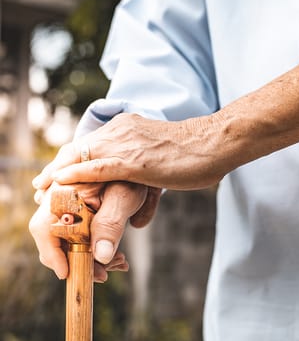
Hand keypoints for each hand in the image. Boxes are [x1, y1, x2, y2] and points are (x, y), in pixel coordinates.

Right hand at [29, 181, 159, 281]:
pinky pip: (76, 237)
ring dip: (88, 258)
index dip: (52, 254)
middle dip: (77, 261)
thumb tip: (101, 257)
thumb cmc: (128, 176)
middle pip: (53, 240)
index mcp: (62, 192)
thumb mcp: (123, 197)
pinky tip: (114, 257)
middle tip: (104, 275)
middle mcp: (57, 200)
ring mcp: (64, 208)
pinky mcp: (75, 214)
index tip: (67, 274)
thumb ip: (110, 224)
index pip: (44, 228)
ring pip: (66, 242)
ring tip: (118, 263)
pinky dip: (92, 250)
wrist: (134, 164)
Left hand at [32, 113, 231, 190]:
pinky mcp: (137, 160)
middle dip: (56, 169)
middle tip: (40, 188)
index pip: (90, 144)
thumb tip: (138, 213)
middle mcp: (123, 131)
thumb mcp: (163, 158)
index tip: (54, 178)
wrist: (216, 142)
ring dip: (59, 174)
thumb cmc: (195, 154)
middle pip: (79, 148)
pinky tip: (60, 182)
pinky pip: (101, 167)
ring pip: (83, 157)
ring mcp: (129, 144)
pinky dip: (78, 174)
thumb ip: (146, 178)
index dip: (69, 161)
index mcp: (128, 128)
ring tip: (42, 191)